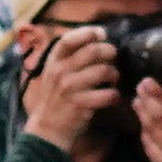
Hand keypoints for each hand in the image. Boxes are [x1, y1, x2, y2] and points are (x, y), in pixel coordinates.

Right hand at [19, 27, 121, 154]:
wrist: (47, 129)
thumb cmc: (56, 96)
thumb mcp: (56, 71)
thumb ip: (72, 54)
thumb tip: (100, 33)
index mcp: (54, 61)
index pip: (69, 39)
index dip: (89, 32)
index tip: (102, 35)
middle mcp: (60, 72)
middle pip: (94, 51)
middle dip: (110, 52)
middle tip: (113, 59)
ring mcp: (69, 89)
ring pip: (103, 71)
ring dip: (114, 74)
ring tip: (113, 79)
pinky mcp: (80, 105)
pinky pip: (107, 94)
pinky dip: (114, 95)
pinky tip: (111, 96)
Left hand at [133, 78, 161, 161]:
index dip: (159, 93)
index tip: (148, 81)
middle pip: (159, 117)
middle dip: (147, 100)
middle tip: (139, 87)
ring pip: (150, 130)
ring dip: (141, 113)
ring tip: (137, 101)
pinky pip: (147, 144)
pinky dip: (142, 130)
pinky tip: (140, 121)